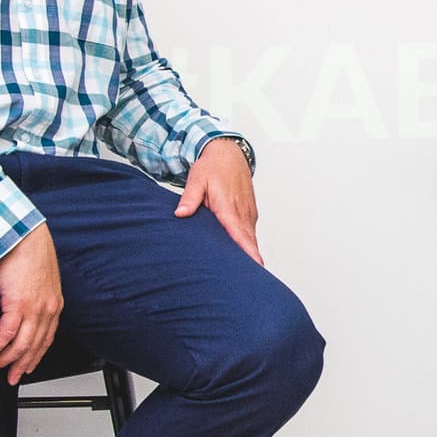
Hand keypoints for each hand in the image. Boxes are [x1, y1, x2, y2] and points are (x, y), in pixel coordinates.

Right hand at [0, 225, 62, 384]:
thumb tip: (20, 307)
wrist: (23, 235)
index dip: (36, 355)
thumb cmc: (28, 250)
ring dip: (5, 360)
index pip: (47, 338)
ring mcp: (34, 308)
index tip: (28, 366)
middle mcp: (47, 309)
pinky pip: (6, 334)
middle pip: (35, 346)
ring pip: (21, 344)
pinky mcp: (18, 304)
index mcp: (54, 303)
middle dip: (21, 365)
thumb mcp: (39, 277)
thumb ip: (33, 295)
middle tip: (11, 377)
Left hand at [177, 138, 261, 262]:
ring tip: (246, 274)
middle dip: (251, 260)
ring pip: (250, 238)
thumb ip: (189, 198)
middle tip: (249, 282)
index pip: (239, 233)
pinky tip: (243, 256)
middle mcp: (242, 211)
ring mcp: (248, 213)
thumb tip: (180, 214)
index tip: (256, 265)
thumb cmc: (212, 167)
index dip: (247, 250)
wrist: (228, 153)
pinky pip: (250, 232)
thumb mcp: (196, 179)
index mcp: (228, 206)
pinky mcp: (249, 213)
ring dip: (249, 253)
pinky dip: (248, 244)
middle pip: (249, 241)